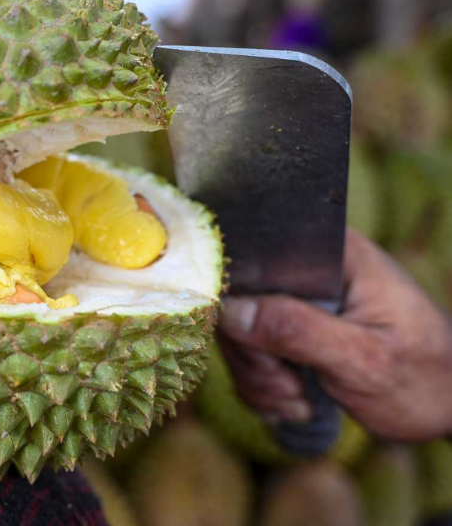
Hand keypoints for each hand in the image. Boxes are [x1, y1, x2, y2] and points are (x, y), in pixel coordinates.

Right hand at [218, 229, 451, 441]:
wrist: (448, 406)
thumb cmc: (423, 378)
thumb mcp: (362, 359)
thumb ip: (297, 329)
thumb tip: (229, 310)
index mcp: (333, 254)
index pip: (257, 260)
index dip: (243, 305)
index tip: (268, 355)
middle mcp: (310, 268)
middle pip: (240, 301)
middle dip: (254, 356)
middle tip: (290, 388)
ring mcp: (299, 299)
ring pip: (239, 331)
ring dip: (259, 377)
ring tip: (299, 400)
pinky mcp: (291, 327)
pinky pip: (249, 352)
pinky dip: (262, 385)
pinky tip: (293, 400)